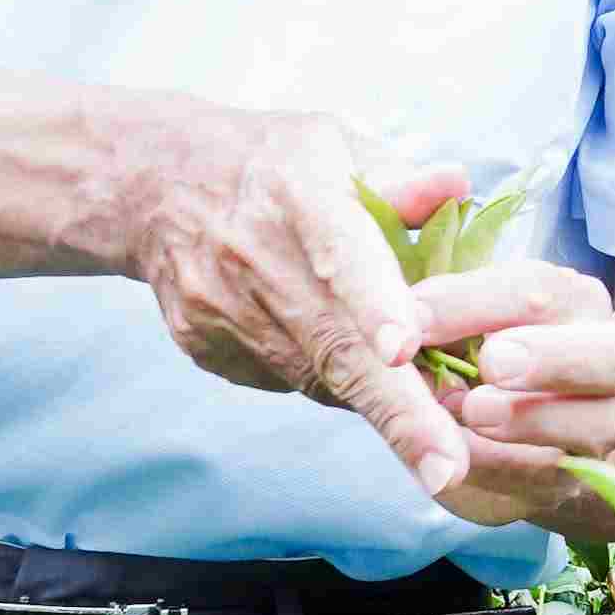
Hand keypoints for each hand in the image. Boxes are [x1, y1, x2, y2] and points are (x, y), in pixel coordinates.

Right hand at [122, 115, 473, 496]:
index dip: (374, 302)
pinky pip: (289, 380)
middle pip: (332, 343)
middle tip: (447, 468)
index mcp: (298, 195)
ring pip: (317, 375)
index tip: (403, 349)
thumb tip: (456, 189)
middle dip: (396, 411)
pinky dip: (334, 383)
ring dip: (380, 404)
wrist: (158, 188)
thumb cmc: (275, 165)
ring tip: (436, 434)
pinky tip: (357, 367)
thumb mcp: (337, 146)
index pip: (339, 252)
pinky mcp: (206, 348)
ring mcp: (223, 311)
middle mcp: (255, 258)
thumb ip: (400, 178)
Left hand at [416, 260, 614, 526]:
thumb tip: (399, 276)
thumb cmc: (456, 350)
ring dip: (536, 418)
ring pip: (603, 422)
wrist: (478, 426)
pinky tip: (454, 465)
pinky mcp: (568, 479)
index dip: (472, 302)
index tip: (412, 318)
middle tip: (493, 363)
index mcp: (572, 302)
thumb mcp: (439, 317)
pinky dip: (503, 473)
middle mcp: (604, 358)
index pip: (539, 289)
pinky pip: (550, 480)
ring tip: (474, 413)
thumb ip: (423, 302)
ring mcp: (597, 424)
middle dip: (555, 357)